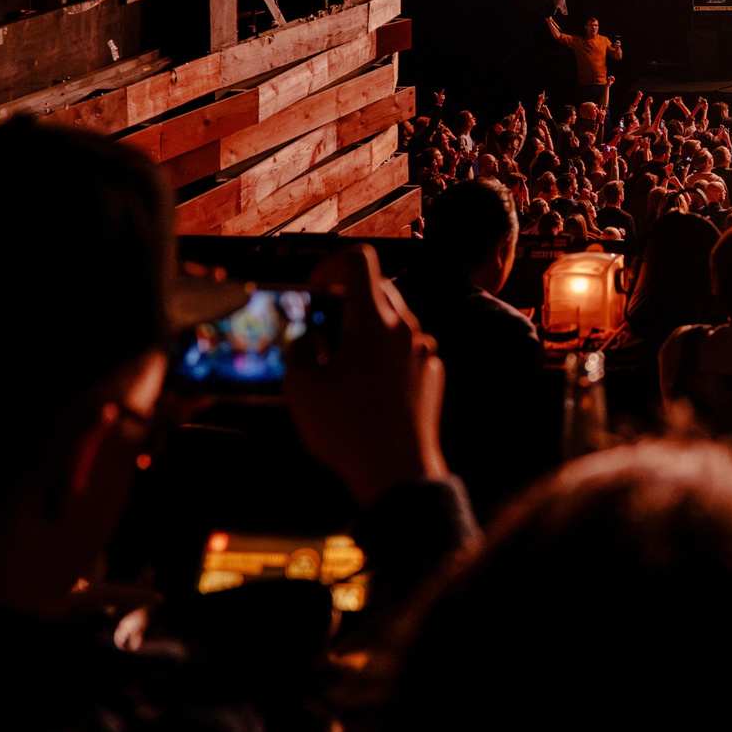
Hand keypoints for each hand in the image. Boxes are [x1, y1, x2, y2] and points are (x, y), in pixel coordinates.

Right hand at [285, 246, 446, 505]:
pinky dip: (383, 354)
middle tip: (320, 330)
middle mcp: (404, 329)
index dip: (329, 266)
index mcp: (373, 322)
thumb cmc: (348, 431)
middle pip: (376, 288)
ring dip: (364, 329)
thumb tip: (308, 339)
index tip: (314, 293)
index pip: (358, 260)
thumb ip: (300, 350)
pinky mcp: (431, 373)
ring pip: (392, 319)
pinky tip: (366, 387)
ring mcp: (422, 350)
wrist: (398, 471)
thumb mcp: (301, 388)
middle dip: (344, 300)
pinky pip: (404, 348)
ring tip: (340, 363)